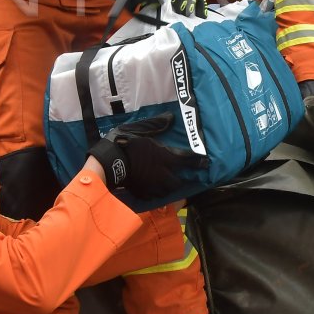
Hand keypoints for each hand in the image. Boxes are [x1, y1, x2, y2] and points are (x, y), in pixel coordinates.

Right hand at [88, 114, 208, 199]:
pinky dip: (155, 192)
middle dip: (179, 179)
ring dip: (168, 187)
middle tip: (176, 174)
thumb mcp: (141, 129)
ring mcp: (152, 186)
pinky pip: (153, 196)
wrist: (108, 162)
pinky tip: (151, 187)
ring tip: (165, 182)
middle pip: (177, 182)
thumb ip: (157, 124)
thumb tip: (170, 117)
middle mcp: (162, 174)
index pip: (187, 160)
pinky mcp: (142, 193)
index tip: (204, 163)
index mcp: (165, 158)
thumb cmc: (125, 143)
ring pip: (166, 191)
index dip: (197, 162)